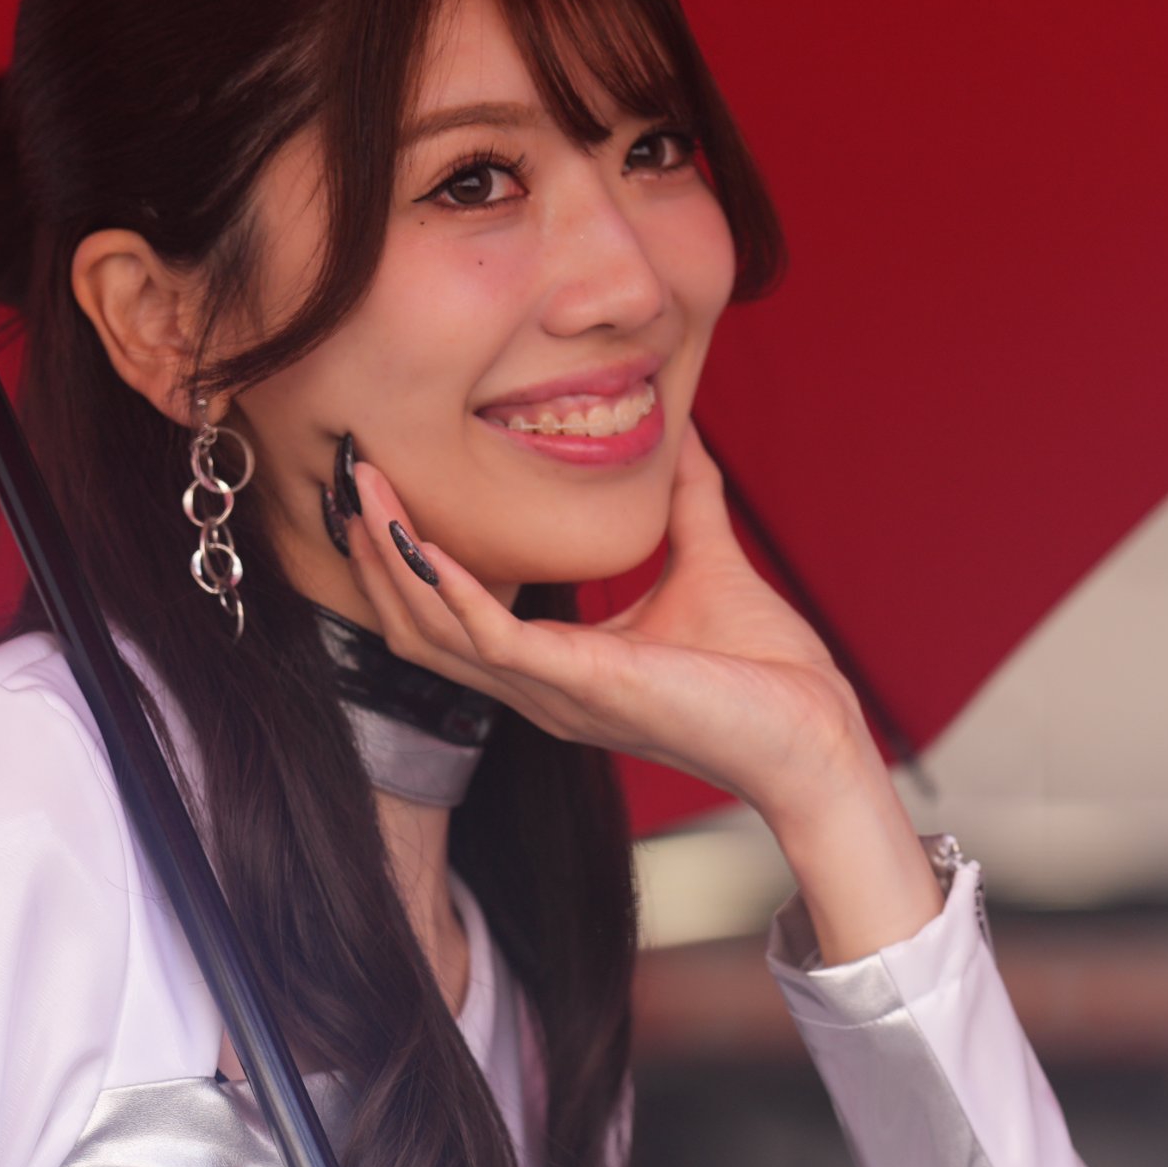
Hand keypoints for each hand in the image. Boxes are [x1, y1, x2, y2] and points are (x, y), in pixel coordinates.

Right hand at [343, 433, 942, 961]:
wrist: (816, 731)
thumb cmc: (768, 671)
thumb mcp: (708, 563)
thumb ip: (686, 503)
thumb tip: (686, 435)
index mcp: (560, 664)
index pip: (454, 616)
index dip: (411, 555)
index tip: (390, 485)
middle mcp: (540, 686)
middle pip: (419, 624)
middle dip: (378, 550)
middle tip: (351, 474)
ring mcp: (552, 692)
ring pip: (433, 631)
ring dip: (393, 559)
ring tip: (365, 489)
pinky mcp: (578, 685)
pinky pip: (488, 636)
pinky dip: (448, 586)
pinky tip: (418, 537)